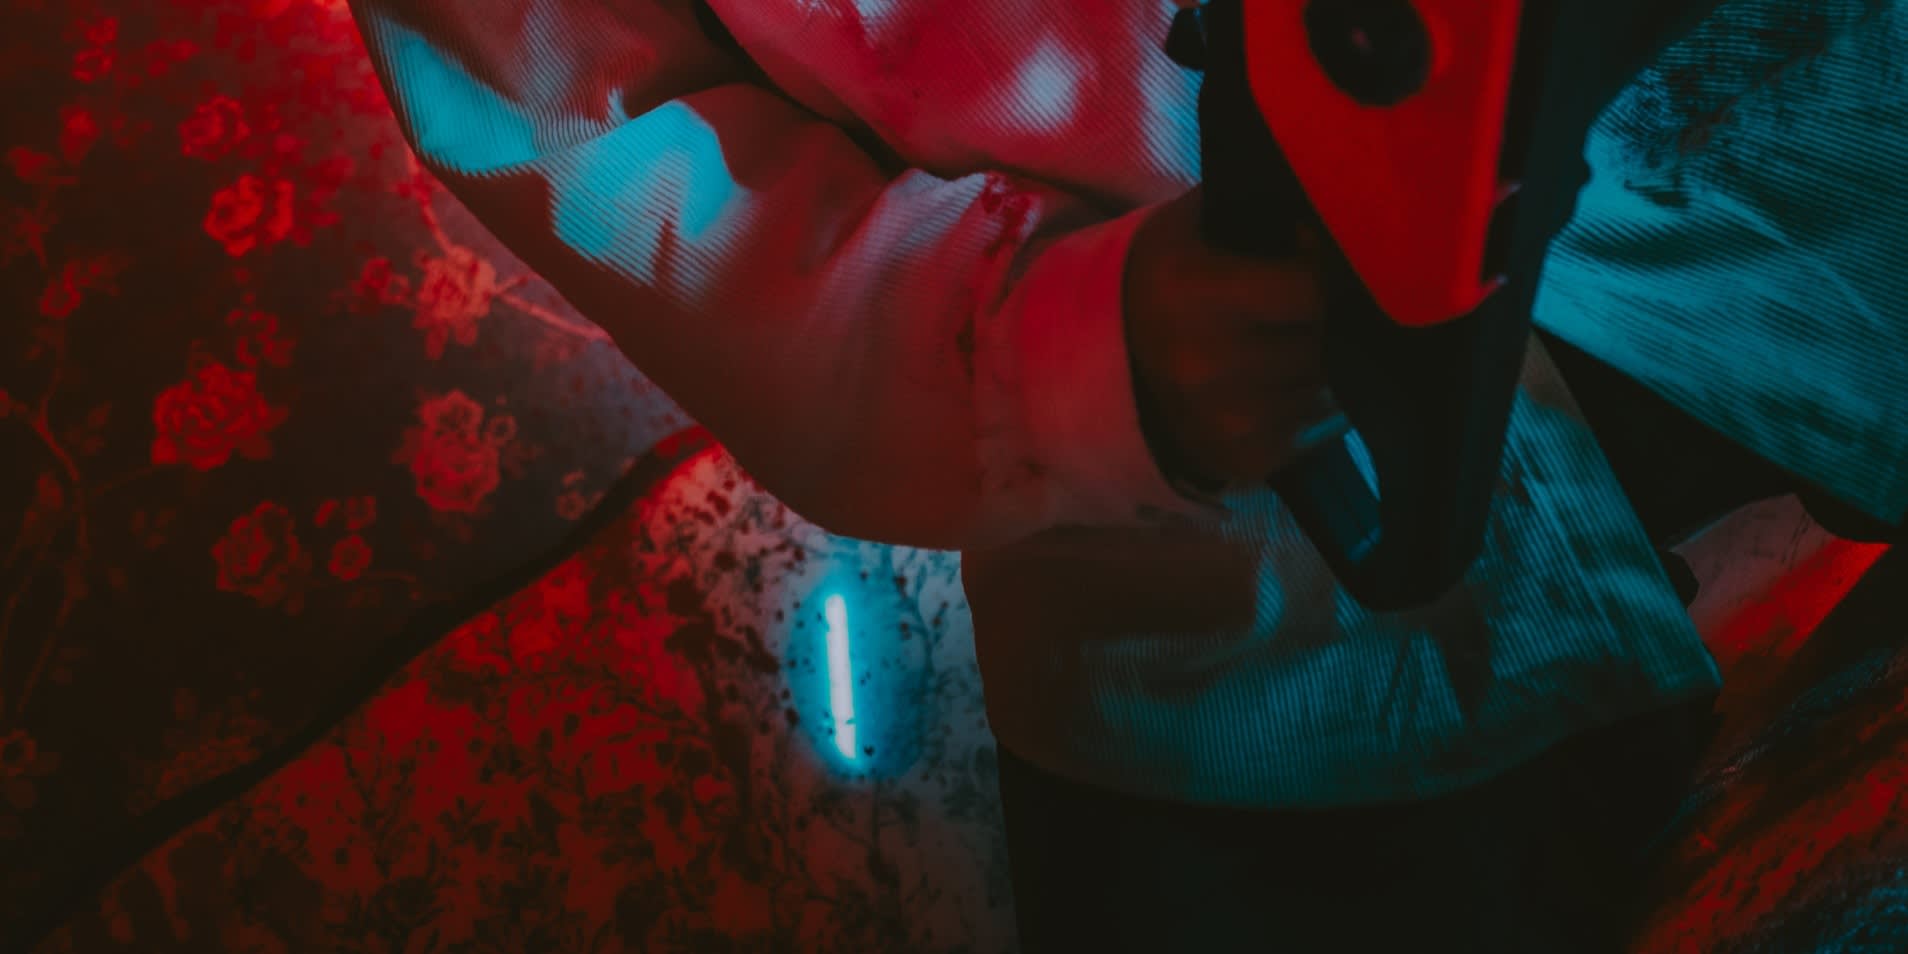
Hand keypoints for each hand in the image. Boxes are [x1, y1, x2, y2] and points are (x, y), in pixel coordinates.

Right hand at [1123, 186, 1342, 492]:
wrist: (1112, 357)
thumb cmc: (1166, 278)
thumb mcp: (1194, 222)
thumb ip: (1258, 208)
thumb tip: (1326, 217)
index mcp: (1193, 295)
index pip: (1308, 290)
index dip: (1315, 274)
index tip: (1304, 264)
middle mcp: (1205, 364)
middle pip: (1317, 342)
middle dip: (1318, 324)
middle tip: (1293, 311)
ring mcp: (1223, 420)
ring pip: (1321, 386)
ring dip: (1313, 366)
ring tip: (1277, 348)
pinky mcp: (1241, 458)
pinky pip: (1308, 425)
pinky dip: (1300, 406)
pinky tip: (1267, 388)